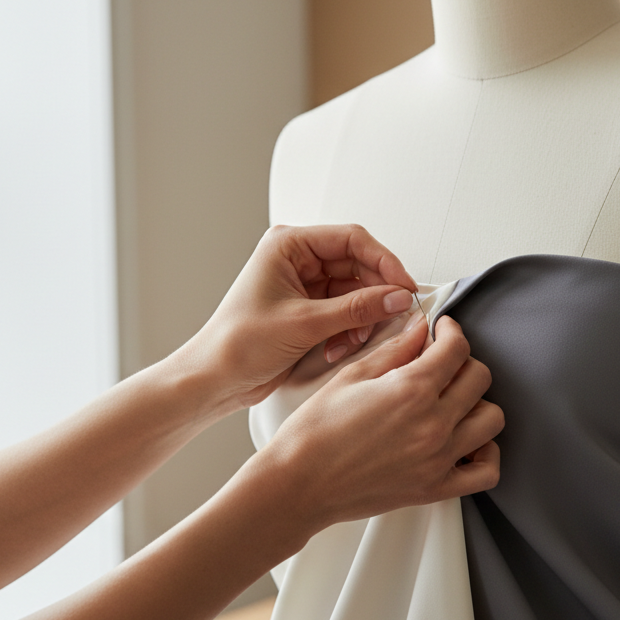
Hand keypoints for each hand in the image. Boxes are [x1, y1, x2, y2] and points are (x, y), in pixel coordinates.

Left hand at [192, 224, 419, 409]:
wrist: (215, 379)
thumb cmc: (237, 344)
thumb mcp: (304, 324)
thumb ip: (356, 309)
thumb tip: (397, 297)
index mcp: (287, 245)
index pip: (351, 240)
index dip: (384, 261)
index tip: (404, 286)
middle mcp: (297, 260)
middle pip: (358, 266)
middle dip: (375, 295)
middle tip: (395, 314)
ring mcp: (303, 285)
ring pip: (355, 292)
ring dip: (361, 318)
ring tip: (356, 339)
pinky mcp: (308, 310)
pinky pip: (345, 312)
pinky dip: (349, 330)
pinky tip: (339, 347)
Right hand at [256, 314, 503, 538]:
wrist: (299, 484)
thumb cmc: (315, 432)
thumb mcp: (351, 376)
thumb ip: (394, 350)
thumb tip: (420, 330)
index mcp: (411, 390)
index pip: (457, 349)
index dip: (452, 332)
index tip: (443, 332)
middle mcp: (433, 424)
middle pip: (480, 379)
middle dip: (463, 363)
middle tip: (443, 364)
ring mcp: (438, 459)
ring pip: (491, 420)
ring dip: (478, 404)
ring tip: (453, 402)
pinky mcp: (435, 488)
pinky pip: (487, 471)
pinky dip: (486, 453)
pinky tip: (467, 442)